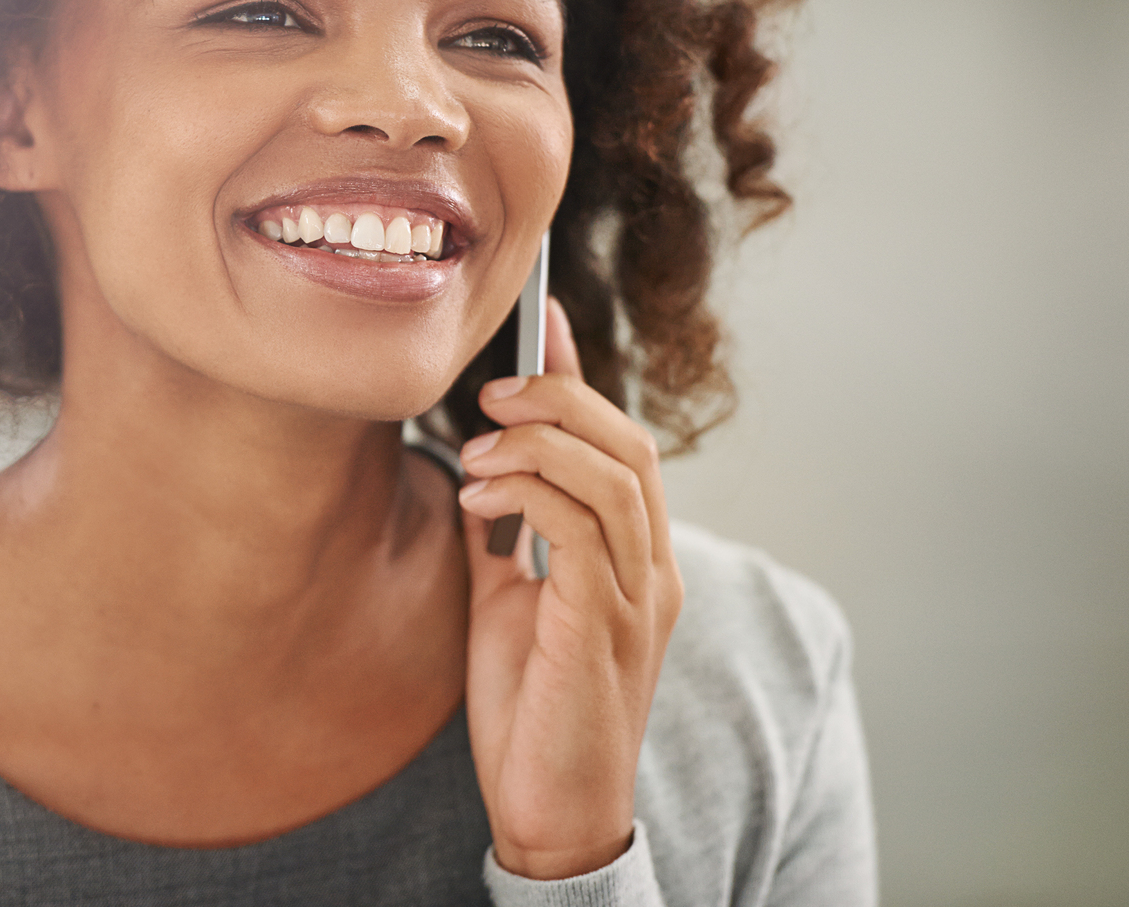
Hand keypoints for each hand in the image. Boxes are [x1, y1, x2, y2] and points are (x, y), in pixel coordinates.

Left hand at [456, 297, 682, 879]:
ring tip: (476, 447)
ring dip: (538, 442)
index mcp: (634, 557)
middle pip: (628, 445)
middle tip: (489, 388)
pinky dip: (530, 494)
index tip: (539, 317)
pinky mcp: (606, 629)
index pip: (621, 442)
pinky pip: (582, 531)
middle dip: (559, 396)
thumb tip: (476, 466)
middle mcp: (652, 570)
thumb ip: (505, 533)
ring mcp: (638, 599)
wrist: (550, 810)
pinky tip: (481, 495)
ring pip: (615, 478)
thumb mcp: (506, 600)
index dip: (581, 374)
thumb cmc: (531, 708)